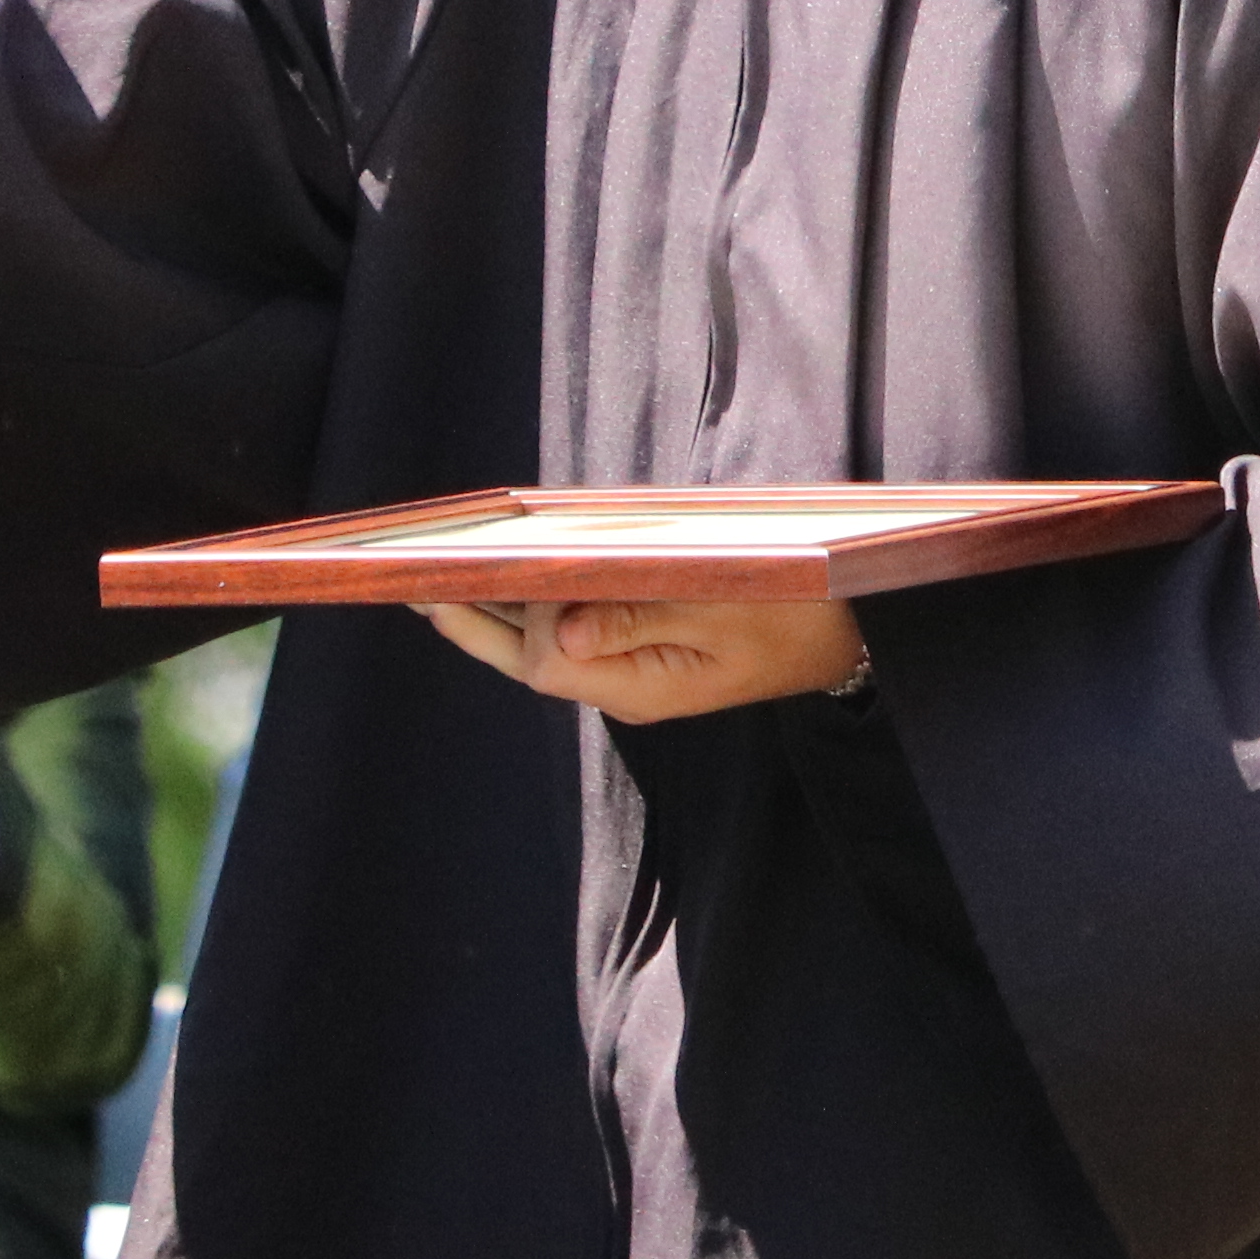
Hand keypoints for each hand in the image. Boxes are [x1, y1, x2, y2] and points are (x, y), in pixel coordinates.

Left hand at [412, 593, 866, 720]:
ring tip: (440, 572)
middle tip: (408, 583)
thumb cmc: (795, 609)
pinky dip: (541, 600)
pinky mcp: (646, 651)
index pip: (542, 660)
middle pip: (527, 658)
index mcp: (641, 686)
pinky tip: (512, 574)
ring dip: (499, 608)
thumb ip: (638, 618)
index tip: (461, 572)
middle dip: (471, 619)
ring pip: (546, 643)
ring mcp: (636, 672)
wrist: (851, 633)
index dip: (502, 617)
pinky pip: (577, 629)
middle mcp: (627, 687)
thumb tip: (558, 636)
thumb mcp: (723, 606)